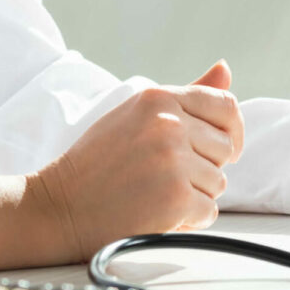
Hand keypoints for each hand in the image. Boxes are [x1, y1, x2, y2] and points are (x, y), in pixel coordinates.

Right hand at [9, 60, 244, 265]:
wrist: (58, 207)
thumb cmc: (98, 163)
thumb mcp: (137, 115)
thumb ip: (187, 97)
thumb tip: (225, 69)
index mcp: (158, 99)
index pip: (226, 106)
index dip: (231, 131)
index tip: (220, 150)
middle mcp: (168, 124)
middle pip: (224, 148)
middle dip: (204, 167)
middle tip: (165, 176)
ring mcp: (173, 160)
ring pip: (218, 182)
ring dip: (195, 196)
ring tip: (155, 194)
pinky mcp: (176, 198)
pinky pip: (208, 211)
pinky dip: (188, 220)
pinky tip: (157, 214)